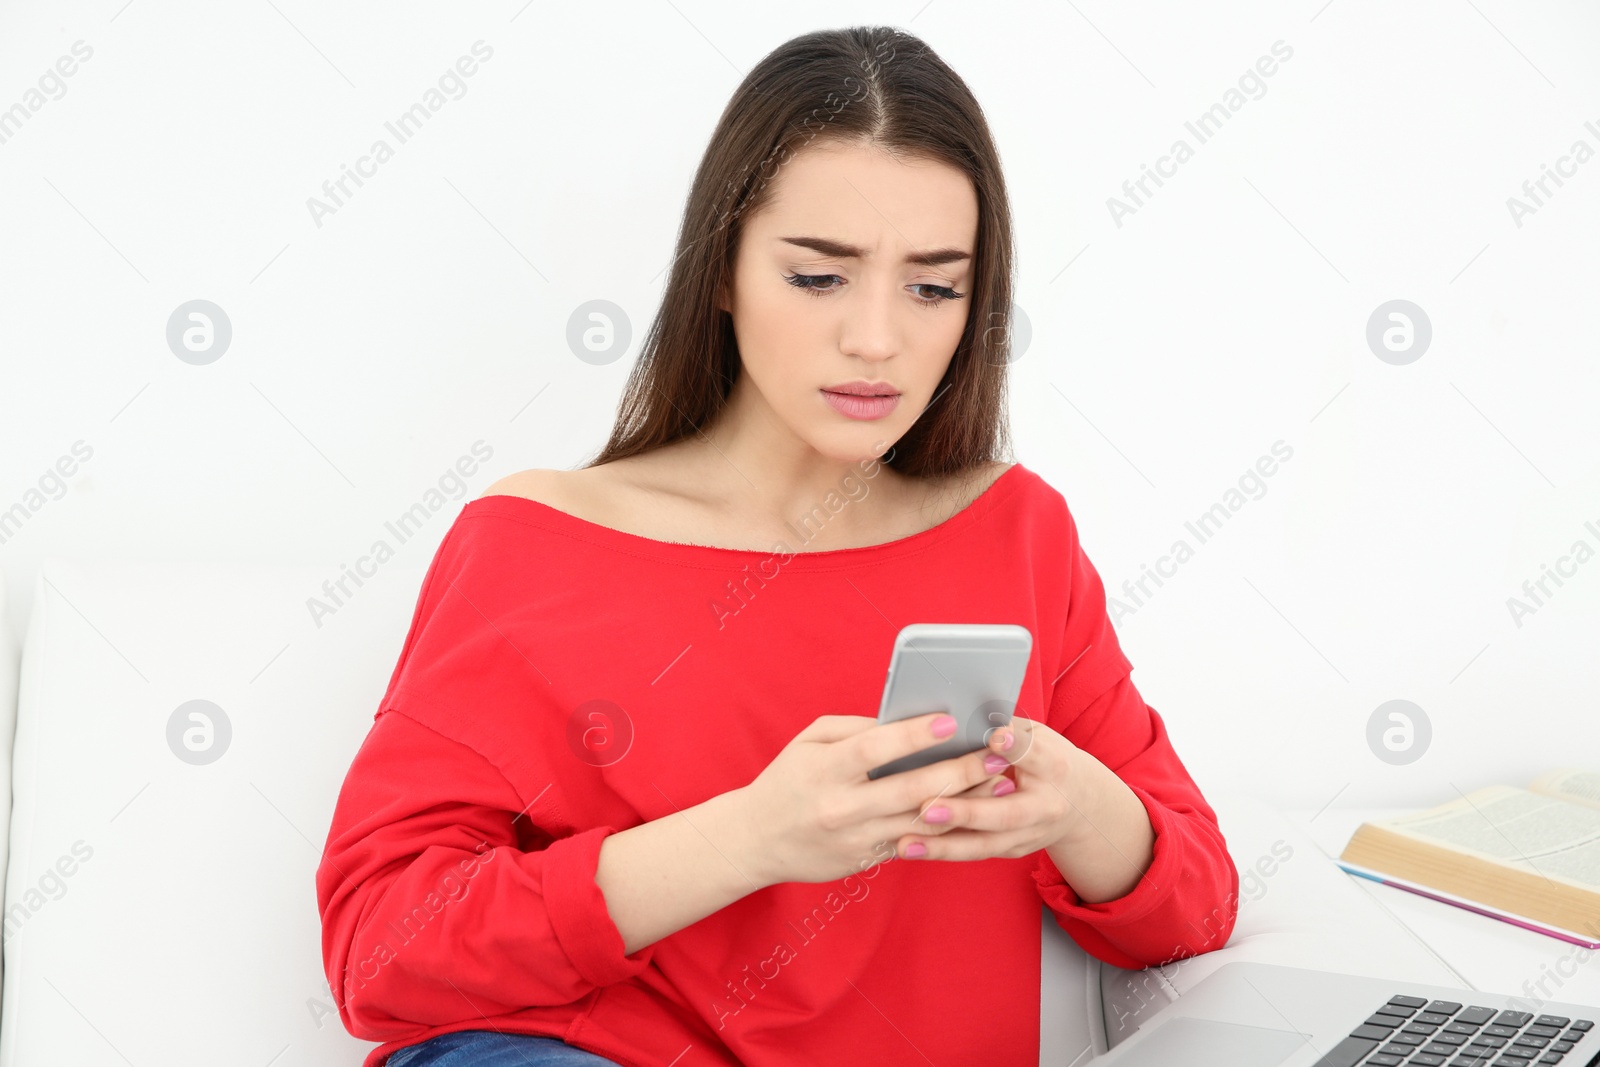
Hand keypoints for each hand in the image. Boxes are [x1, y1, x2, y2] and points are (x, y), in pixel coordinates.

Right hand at [737, 711, 1006, 886]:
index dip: (914, 735)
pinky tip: (975, 812)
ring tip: (1000, 784)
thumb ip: (854, 730)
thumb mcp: (808, 741)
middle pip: (910, 788)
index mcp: (824, 769)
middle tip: (996, 755)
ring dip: (966, 802)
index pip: (875, 749)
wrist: (756, 840)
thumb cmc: (787, 780)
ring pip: (920, 822)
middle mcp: (841, 806)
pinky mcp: (864, 859)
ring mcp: (855, 838)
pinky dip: (946, 827)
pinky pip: (913, 842)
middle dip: (959, 771)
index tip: (951, 721)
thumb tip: (905, 722)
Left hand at [895, 714, 1085, 861]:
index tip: (994, 736)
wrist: (1081, 804)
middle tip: (926, 808)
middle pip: (1005, 813)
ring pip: (984, 844)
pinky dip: (941, 851)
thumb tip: (963, 713)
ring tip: (905, 844)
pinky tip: (908, 847)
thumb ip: (1006, 728)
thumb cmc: (1044, 757)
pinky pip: (974, 852)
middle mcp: (1045, 806)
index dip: (1015, 746)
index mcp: (1055, 765)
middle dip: (965, 812)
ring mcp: (1029, 835)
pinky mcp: (1012, 850)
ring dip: (942, 845)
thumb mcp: (1037, 735)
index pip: (1035, 754)